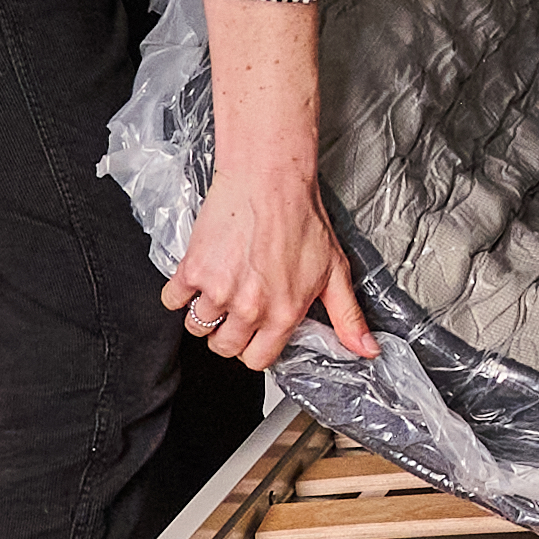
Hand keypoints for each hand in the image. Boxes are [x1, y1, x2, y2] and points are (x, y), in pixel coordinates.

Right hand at [164, 168, 366, 371]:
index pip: (258, 360)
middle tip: (236, 310)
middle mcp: (250, 308)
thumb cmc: (302, 218)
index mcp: (283, 313)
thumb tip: (366, 350)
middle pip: (224, 347)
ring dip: (205, 313)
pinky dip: (179, 293)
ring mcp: (219, 291)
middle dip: (228, 334)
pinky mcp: (193, 270)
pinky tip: (196, 278)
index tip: (255, 332)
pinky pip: (172, 301)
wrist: (270, 179)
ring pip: (197, 327)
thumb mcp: (335, 271)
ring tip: (219, 290)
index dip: (255, 348)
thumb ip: (348, 316)